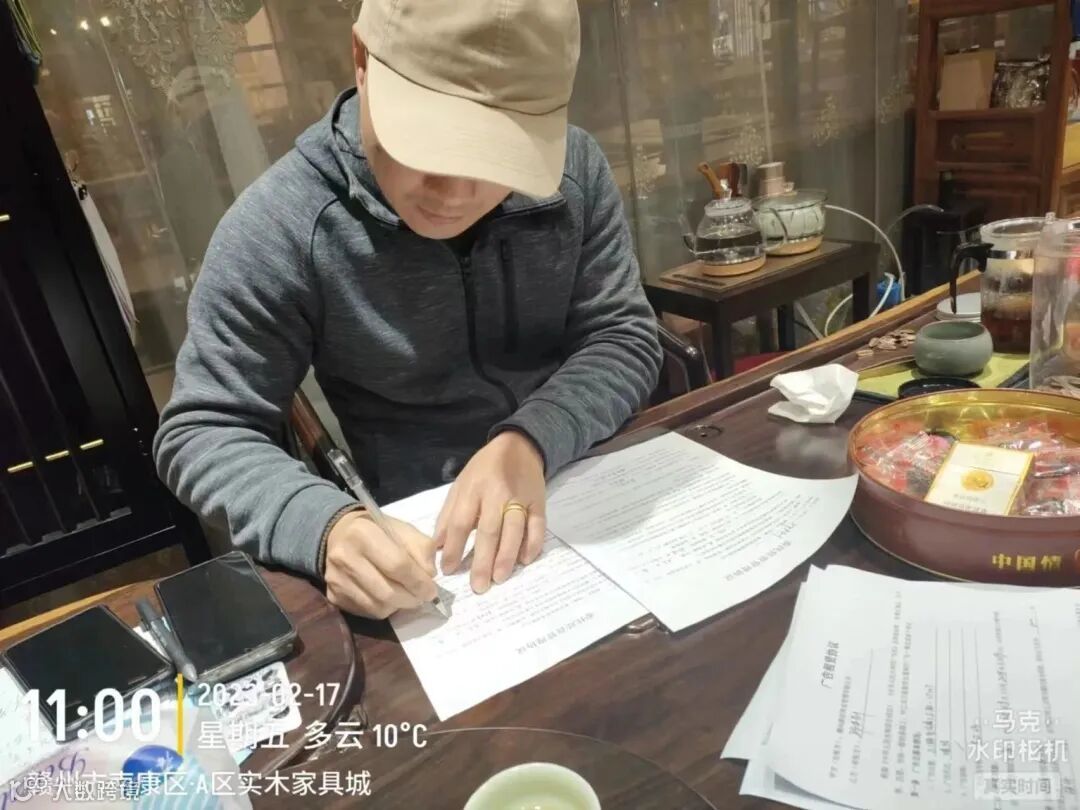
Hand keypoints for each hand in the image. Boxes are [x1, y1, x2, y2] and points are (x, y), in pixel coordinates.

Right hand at [324, 510, 437, 618]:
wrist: (339, 534)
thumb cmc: (377, 531)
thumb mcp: (402, 529)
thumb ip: (421, 549)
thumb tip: (429, 576)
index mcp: (363, 533)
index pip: (397, 565)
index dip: (419, 582)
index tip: (432, 590)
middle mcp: (344, 557)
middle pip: (387, 591)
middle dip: (411, 598)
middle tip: (423, 597)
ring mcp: (335, 579)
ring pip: (377, 606)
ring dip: (399, 606)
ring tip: (407, 596)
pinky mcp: (333, 595)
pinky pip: (366, 612)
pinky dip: (384, 609)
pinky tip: (389, 598)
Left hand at [435, 431, 546, 593]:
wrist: (519, 446)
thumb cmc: (484, 469)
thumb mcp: (460, 485)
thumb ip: (448, 515)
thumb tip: (437, 547)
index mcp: (472, 489)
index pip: (460, 522)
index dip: (453, 547)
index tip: (448, 570)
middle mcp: (496, 494)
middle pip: (488, 531)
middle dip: (482, 561)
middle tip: (478, 586)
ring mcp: (520, 498)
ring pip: (514, 530)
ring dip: (506, 557)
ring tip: (499, 578)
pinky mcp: (539, 502)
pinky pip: (537, 526)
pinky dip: (532, 544)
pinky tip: (525, 561)